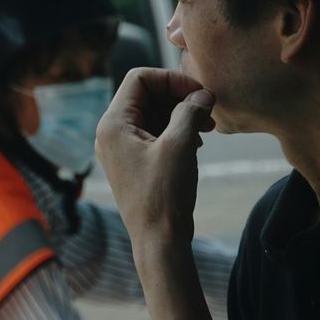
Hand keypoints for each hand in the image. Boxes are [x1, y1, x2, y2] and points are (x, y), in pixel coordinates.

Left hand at [95, 68, 214, 246]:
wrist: (159, 240)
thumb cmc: (165, 195)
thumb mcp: (181, 145)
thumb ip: (190, 111)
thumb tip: (203, 94)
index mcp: (113, 124)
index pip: (140, 78)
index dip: (172, 79)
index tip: (199, 93)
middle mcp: (111, 132)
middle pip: (147, 95)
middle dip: (179, 98)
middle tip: (208, 111)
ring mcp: (121, 148)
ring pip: (153, 113)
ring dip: (180, 114)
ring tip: (206, 129)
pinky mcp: (133, 161)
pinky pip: (154, 133)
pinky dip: (176, 131)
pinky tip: (196, 143)